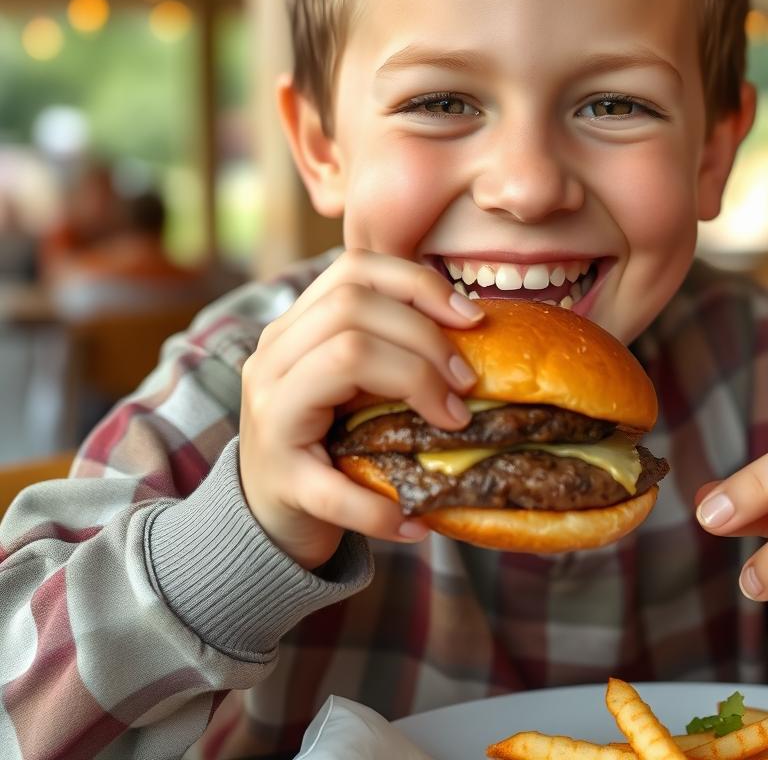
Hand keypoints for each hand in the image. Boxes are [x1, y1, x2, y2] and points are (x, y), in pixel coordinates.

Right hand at [239, 248, 483, 569]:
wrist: (265, 516)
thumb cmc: (327, 441)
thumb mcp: (352, 383)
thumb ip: (389, 346)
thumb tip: (477, 327)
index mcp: (295, 328)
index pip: (355, 269)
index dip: (419, 283)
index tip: (472, 318)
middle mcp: (272, 360)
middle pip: (353, 305)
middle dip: (426, 336)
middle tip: (467, 382)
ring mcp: (268, 415)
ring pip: (345, 357)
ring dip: (416, 384)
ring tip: (454, 424)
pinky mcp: (278, 479)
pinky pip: (333, 487)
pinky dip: (379, 508)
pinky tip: (414, 523)